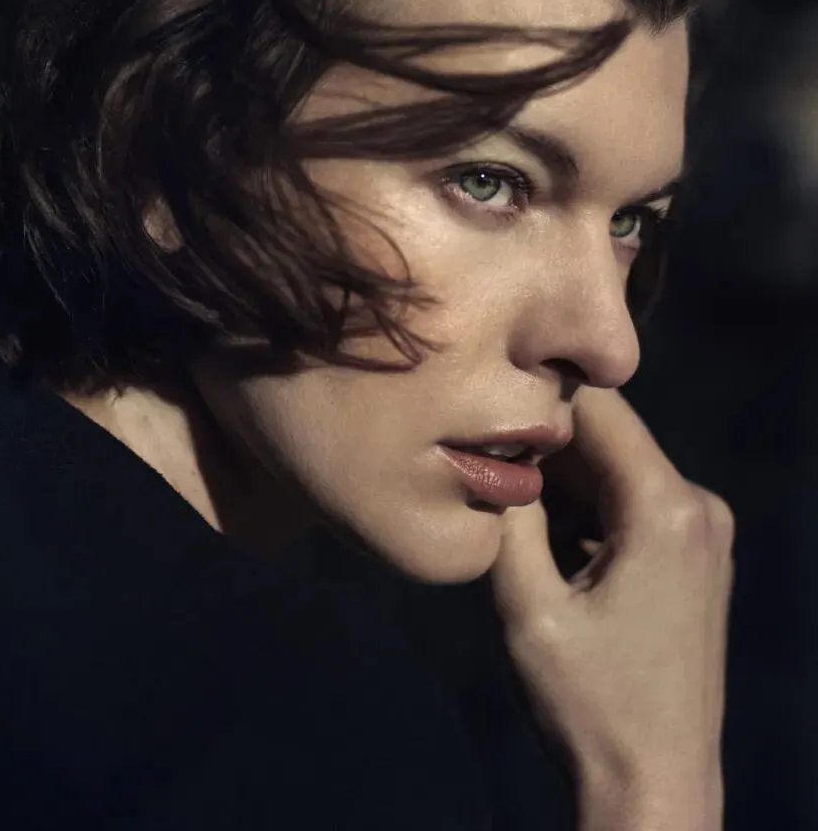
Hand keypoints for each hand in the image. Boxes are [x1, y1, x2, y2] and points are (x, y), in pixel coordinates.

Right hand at [488, 386, 733, 820]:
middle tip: (478, 444)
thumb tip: (491, 445)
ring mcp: (704, 531)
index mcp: (667, 507)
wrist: (656, 787)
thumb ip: (510, 516)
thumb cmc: (589, 703)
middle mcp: (699, 505)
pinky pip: (632, 501)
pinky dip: (586, 503)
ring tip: (498, 480)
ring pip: (617, 468)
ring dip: (560, 473)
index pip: (599, 405)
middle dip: (543, 437)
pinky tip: (537, 522)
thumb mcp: (528, 606)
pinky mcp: (696, 557)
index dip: (537, 394)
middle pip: (609, 436)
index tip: (480, 399)